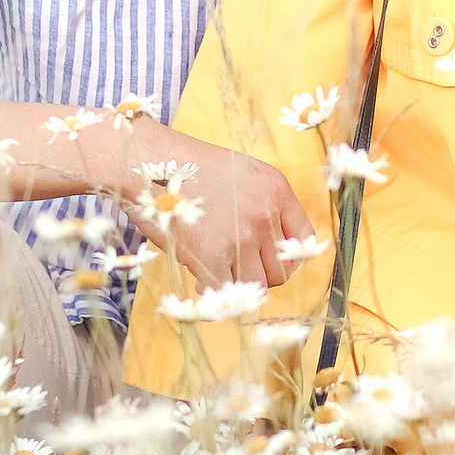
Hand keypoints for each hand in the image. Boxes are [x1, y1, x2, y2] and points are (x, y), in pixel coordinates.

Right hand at [149, 133, 317, 290]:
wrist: (149, 163)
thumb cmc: (189, 168)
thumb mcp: (241, 172)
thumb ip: (263, 204)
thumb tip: (271, 247)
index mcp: (277, 189)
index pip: (305, 239)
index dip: (289, 255)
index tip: (273, 260)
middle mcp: (265, 214)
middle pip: (283, 270)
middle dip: (263, 275)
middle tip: (241, 269)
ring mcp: (240, 237)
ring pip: (256, 286)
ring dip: (238, 285)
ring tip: (219, 271)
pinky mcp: (213, 257)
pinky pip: (226, 291)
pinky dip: (214, 290)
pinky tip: (202, 277)